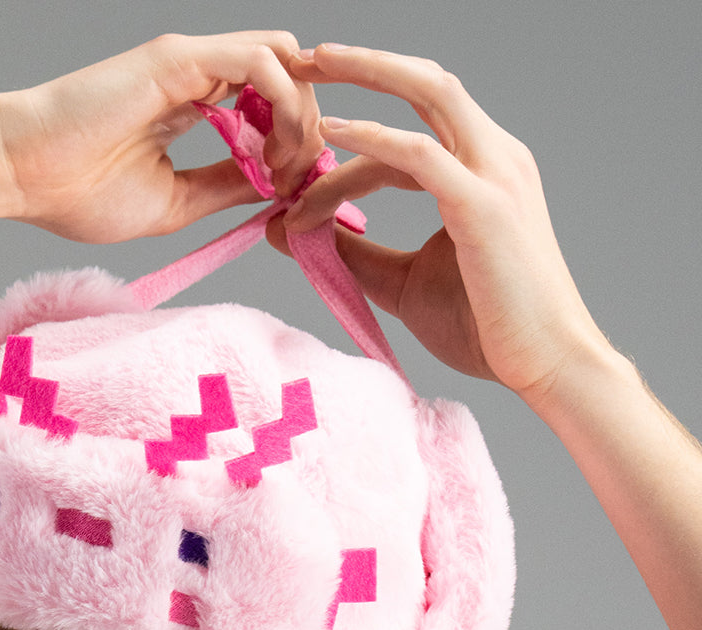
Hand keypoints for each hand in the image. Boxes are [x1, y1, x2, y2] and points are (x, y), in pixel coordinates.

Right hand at [0, 32, 323, 242]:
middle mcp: (198, 73)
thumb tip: (275, 187)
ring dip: (302, 115)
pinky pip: (260, 60)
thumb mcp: (174, 203)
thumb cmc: (76, 192)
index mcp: (193, 103)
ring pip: (285, 60)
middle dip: (310, 130)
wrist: (21, 172)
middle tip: (299, 183)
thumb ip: (226, 187)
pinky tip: (273, 150)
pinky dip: (284, 102)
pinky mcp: (180, 58)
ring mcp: (191, 60)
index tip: (295, 194)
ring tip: (286, 169)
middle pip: (289, 77)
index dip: (297, 145)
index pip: (270, 104)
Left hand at [265, 44, 608, 400]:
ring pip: (429, 95)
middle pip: (426, 82)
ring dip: (366, 75)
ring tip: (308, 69)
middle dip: (363, 62)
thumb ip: (352, 253)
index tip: (296, 163)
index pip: (411, 129)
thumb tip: (286, 231)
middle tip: (300, 59)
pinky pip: (422, 155)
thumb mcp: (401, 283)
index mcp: (481, 170)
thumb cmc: (485, 327)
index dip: (352, 137)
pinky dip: (375, 138)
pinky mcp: (485, 206)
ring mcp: (494, 175)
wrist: (546, 365)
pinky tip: (334, 133)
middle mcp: (493, 157)